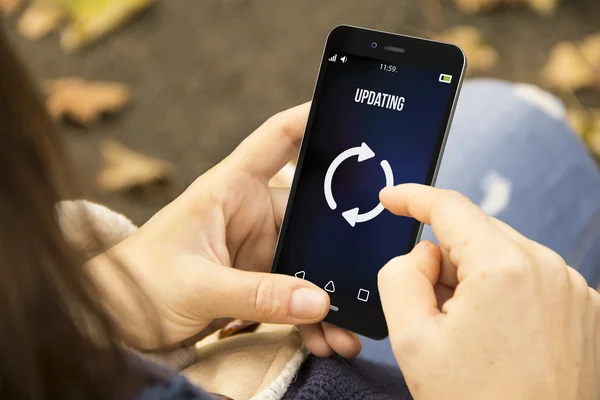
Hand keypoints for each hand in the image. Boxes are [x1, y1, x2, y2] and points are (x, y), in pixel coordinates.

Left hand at [91, 104, 360, 356]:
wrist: (115, 319)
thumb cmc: (139, 282)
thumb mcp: (196, 286)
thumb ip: (256, 294)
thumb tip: (317, 302)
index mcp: (229, 189)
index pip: (276, 140)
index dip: (312, 119)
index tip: (352, 114)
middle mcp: (249, 213)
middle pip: (310, 213)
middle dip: (340, 245)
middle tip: (371, 272)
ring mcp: (256, 249)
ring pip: (309, 262)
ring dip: (329, 295)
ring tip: (347, 331)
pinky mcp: (256, 280)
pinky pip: (295, 294)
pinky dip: (311, 317)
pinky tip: (326, 339)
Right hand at [377, 184, 599, 399]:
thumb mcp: (412, 340)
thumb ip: (400, 276)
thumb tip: (423, 254)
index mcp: (504, 268)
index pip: (450, 207)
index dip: (412, 197)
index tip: (391, 198)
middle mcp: (548, 268)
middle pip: (476, 235)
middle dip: (444, 259)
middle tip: (430, 310)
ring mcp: (573, 289)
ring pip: (503, 256)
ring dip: (474, 279)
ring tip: (468, 334)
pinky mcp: (586, 309)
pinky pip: (531, 278)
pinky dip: (504, 293)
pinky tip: (496, 337)